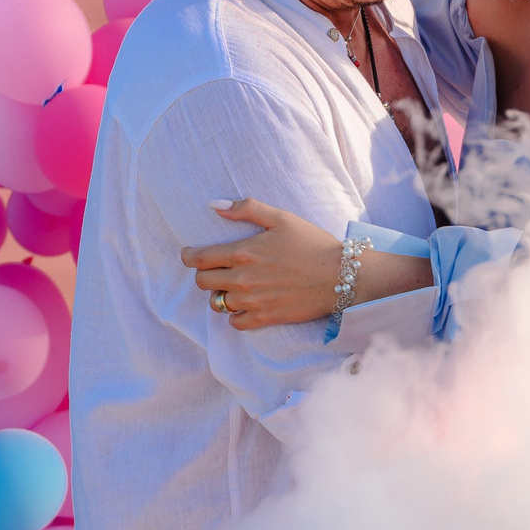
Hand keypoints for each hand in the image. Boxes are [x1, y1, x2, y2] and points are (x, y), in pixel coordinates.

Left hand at [181, 199, 344, 329]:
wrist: (341, 276)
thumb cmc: (312, 243)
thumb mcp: (281, 218)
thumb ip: (246, 208)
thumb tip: (215, 206)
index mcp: (243, 252)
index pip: (198, 259)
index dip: (188, 257)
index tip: (189, 255)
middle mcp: (243, 279)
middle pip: (203, 282)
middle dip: (204, 274)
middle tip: (215, 269)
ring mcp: (253, 301)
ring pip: (216, 304)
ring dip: (220, 295)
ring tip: (232, 287)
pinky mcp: (265, 318)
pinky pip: (235, 322)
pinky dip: (235, 315)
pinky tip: (244, 304)